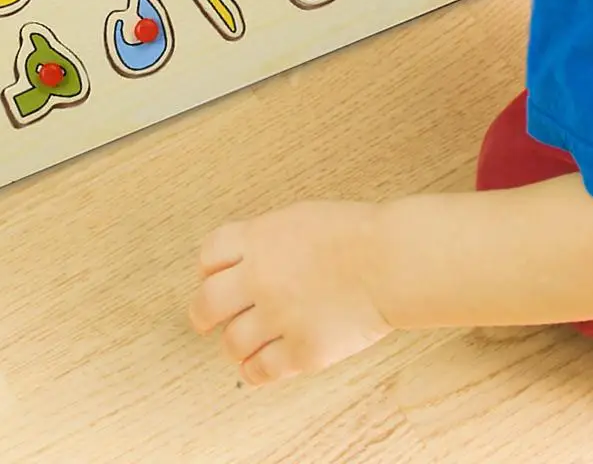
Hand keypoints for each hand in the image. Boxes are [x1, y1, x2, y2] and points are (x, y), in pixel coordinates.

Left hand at [190, 201, 392, 384]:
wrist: (390, 262)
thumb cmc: (354, 235)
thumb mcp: (297, 220)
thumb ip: (266, 241)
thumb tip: (244, 260)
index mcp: (257, 240)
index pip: (208, 257)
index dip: (207, 271)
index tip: (210, 279)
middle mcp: (260, 279)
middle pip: (207, 303)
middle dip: (202, 315)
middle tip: (204, 321)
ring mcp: (279, 316)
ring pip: (232, 342)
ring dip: (233, 345)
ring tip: (241, 345)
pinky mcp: (303, 351)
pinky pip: (263, 370)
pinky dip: (255, 372)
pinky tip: (258, 368)